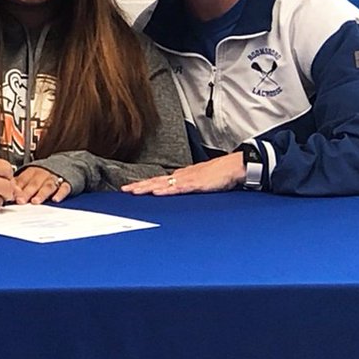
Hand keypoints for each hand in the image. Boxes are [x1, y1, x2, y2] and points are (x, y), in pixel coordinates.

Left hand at [14, 166, 70, 204]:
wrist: (66, 164)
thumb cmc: (43, 175)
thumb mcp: (30, 176)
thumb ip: (19, 184)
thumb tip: (6, 193)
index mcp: (32, 172)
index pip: (23, 180)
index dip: (17, 188)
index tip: (11, 196)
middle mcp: (43, 174)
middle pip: (34, 183)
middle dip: (27, 192)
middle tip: (20, 200)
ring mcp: (54, 179)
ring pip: (47, 186)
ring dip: (41, 194)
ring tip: (35, 201)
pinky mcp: (66, 184)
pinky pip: (64, 188)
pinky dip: (60, 194)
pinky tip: (55, 199)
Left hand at [121, 154, 244, 195]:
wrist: (234, 166)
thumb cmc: (220, 174)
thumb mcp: (200, 181)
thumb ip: (188, 185)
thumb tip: (176, 189)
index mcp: (182, 176)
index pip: (158, 181)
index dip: (144, 185)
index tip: (130, 188)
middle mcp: (182, 176)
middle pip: (156, 181)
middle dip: (140, 186)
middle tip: (125, 190)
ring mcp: (188, 179)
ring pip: (163, 184)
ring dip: (148, 188)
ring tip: (134, 191)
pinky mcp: (196, 184)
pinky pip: (179, 188)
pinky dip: (167, 190)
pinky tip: (157, 192)